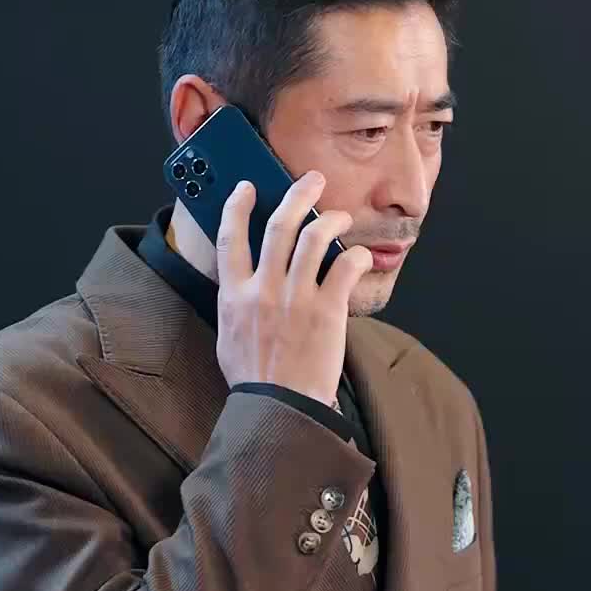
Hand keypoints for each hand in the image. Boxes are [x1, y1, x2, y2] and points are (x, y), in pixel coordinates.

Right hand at [215, 173, 372, 405]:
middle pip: (279, 224)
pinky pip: (346, 267)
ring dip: (331, 219)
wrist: (279, 408)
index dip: (237, 206)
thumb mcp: (228, 336)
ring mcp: (295, 298)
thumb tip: (240, 282)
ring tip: (339, 217)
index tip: (247, 188)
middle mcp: (263, 290)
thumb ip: (235, 304)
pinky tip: (361, 258)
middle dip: (298, 194)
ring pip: (314, 237)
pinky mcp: (327, 311)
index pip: (230, 237)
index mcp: (234, 295)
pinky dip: (357, 256)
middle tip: (312, 181)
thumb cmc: (254, 379)